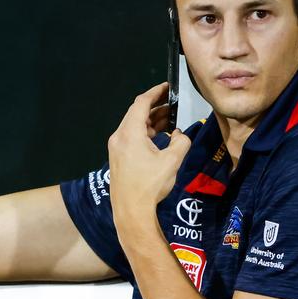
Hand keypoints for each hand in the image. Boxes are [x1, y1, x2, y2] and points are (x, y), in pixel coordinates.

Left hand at [108, 83, 190, 233]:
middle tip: (172, 102)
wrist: (131, 211)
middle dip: (155, 106)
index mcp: (129, 133)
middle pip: (136, 113)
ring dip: (151, 120)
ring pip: (134, 125)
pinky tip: (160, 136)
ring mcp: (117, 148)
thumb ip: (180, 142)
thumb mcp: (172, 161)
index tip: (168, 87)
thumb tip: (179, 135)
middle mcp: (119, 137)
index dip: (155, 92)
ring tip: (170, 118)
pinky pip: (132, 137)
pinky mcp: (119, 158)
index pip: (141, 103)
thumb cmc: (150, 184)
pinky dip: (146, 132)